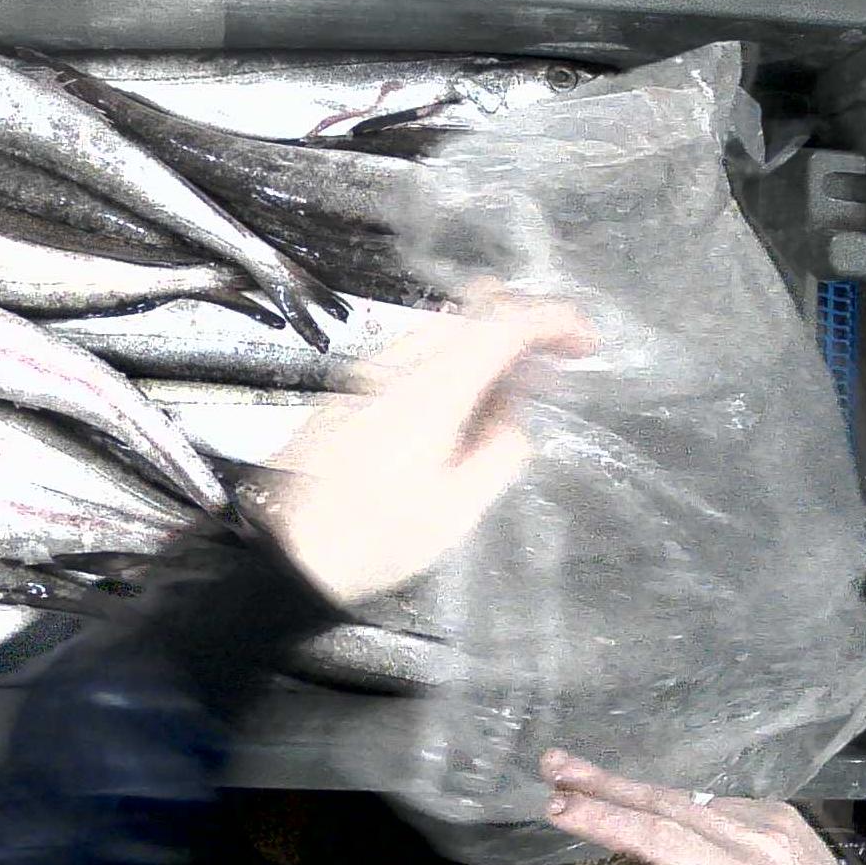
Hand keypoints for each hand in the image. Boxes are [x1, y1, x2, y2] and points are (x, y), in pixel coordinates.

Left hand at [268, 293, 594, 605]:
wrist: (279, 552)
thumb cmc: (371, 537)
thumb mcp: (456, 509)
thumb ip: (500, 451)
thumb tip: (514, 413)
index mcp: (429, 387)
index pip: (502, 321)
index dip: (554, 319)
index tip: (585, 343)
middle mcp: (393, 365)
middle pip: (469, 312)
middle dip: (521, 326)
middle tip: (552, 367)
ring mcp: (363, 375)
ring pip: (438, 333)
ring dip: (484, 349)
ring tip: (510, 399)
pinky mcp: (345, 394)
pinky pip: (409, 359)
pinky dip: (448, 368)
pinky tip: (458, 413)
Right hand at [540, 750, 865, 864]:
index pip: (658, 838)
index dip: (604, 818)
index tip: (555, 803)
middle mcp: (760, 839)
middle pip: (667, 803)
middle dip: (604, 784)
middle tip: (551, 763)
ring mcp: (775, 821)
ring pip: (687, 800)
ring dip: (632, 793)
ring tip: (577, 779)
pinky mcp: (784, 816)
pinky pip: (715, 806)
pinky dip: (677, 810)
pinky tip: (646, 814)